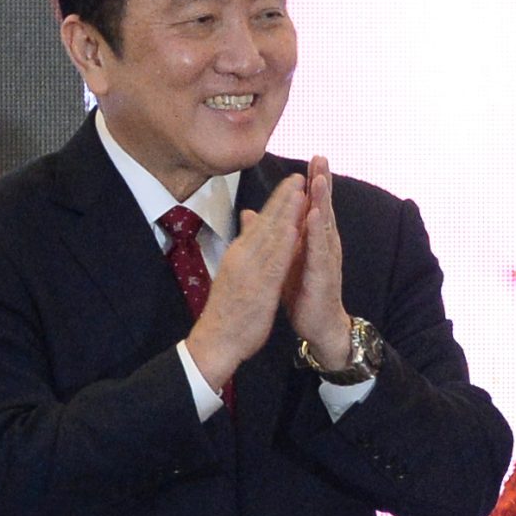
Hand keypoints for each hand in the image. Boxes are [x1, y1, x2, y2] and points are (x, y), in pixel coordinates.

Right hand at [188, 173, 307, 387]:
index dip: (277, 201)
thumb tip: (247, 231)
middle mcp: (242, 257)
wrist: (215, 340)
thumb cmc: (228, 308)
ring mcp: (249, 271)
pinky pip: (273, 263)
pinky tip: (294, 229)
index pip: (260, 222)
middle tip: (298, 176)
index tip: (291, 182)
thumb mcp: (235, 273)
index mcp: (239, 253)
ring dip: (285, 213)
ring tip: (299, 192)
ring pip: (270, 237)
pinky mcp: (257, 288)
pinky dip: (283, 245)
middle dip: (283, 199)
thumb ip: (244, 250)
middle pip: (265, 223)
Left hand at [283, 155, 354, 369]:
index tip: (311, 158)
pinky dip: (318, 231)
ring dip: (323, 200)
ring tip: (320, 178)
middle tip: (321, 156)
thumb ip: (280, 236)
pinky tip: (317, 215)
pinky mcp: (323, 275)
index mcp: (312, 240)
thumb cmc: (304, 291)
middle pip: (323, 207)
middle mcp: (323, 245)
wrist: (318, 325)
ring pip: (324, 224)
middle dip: (322, 182)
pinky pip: (320, 250)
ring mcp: (325, 259)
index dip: (312, 182)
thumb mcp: (287, 259)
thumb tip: (257, 216)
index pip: (312, 205)